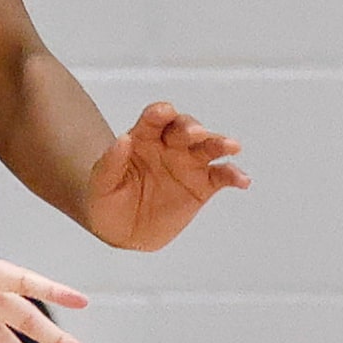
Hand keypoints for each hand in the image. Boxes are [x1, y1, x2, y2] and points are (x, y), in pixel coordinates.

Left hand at [83, 102, 250, 249]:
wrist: (121, 230)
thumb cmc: (107, 199)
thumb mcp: (101, 184)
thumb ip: (110, 162)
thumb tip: (123, 139)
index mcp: (143, 137)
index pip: (154, 119)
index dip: (159, 113)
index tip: (163, 112)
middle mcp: (170, 145)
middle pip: (185, 127)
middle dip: (191, 127)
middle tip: (195, 133)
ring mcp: (189, 163)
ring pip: (208, 147)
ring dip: (220, 144)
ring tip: (232, 147)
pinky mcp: (203, 185)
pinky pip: (222, 176)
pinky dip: (234, 175)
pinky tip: (242, 180)